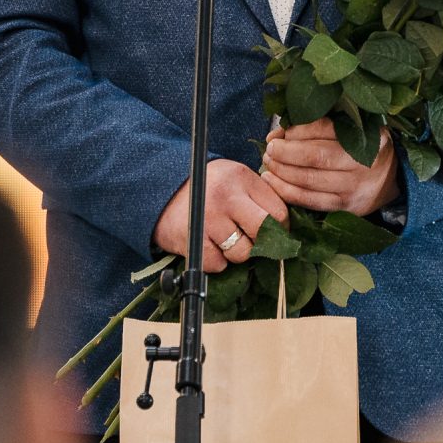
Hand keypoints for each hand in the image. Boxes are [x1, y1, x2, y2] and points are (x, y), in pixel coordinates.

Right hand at [153, 160, 291, 271]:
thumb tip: (285, 228)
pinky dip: (216, 261)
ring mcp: (209, 219)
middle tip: (252, 240)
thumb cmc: (205, 187)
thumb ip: (257, 195)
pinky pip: (219, 264)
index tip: (273, 232)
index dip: (280, 227)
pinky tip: (208, 245)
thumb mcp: (233, 177)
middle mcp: (227, 196)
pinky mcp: (193, 240)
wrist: (157, 188)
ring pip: (243, 253)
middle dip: (261, 242)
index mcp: (241, 177)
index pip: (278, 211)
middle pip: (264, 232)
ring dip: (236, 253)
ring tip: (224, 239)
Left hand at [260, 118, 399, 215]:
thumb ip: (319, 127)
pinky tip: (272, 182)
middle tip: (269, 149)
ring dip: (281, 171)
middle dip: (284, 152)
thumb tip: (279, 133)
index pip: (324, 129)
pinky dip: (287, 191)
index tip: (278, 134)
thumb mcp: (352, 130)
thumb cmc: (364, 149)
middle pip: (314, 156)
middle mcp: (361, 163)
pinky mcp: (345, 207)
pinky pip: (310, 201)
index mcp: (365, 137)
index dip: (296, 131)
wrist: (392, 181)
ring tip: (267, 164)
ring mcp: (353, 188)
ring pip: (309, 180)